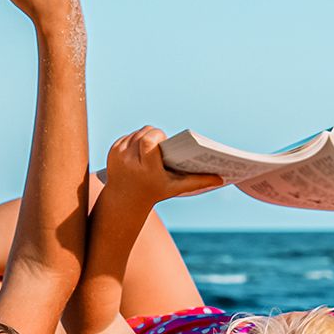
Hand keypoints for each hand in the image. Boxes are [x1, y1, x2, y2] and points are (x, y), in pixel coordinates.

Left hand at [102, 126, 224, 205]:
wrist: (124, 200)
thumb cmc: (154, 192)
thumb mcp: (176, 187)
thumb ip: (198, 181)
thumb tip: (221, 178)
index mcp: (146, 168)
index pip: (148, 141)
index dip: (156, 136)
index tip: (163, 141)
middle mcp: (130, 161)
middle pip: (144, 133)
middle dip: (153, 135)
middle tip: (160, 145)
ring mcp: (118, 155)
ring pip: (135, 133)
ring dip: (144, 137)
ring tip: (150, 149)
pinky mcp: (112, 151)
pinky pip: (127, 136)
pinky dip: (134, 140)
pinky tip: (139, 152)